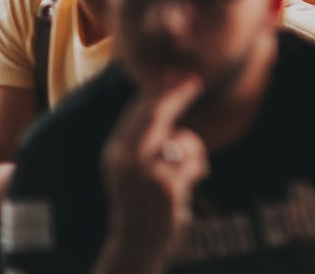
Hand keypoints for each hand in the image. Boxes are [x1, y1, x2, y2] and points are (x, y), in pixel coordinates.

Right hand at [100, 73, 207, 261]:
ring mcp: (146, 173)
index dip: (158, 91)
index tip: (176, 73)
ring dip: (193, 149)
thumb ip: (145, 139)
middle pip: (154, 116)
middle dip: (177, 95)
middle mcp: (126, 160)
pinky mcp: (167, 186)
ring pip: (181, 139)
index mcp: (115, 151)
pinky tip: (190, 183)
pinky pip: (194, 162)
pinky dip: (199, 168)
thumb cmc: (142, 198)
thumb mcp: (133, 167)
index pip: (136, 112)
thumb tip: (166, 100)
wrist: (136, 240)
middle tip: (195, 80)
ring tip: (185, 170)